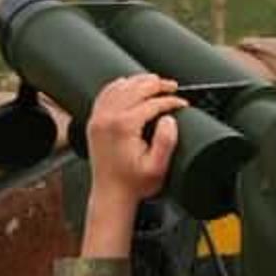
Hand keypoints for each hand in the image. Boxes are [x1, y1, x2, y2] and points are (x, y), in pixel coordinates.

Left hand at [80, 74, 185, 257]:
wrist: (111, 194)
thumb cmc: (133, 184)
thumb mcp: (158, 167)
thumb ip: (166, 141)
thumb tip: (169, 118)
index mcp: (123, 126)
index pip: (151, 102)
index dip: (170, 100)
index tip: (181, 103)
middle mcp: (108, 118)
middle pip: (135, 88)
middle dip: (157, 84)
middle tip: (172, 87)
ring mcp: (99, 118)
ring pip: (120, 87)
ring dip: (139, 81)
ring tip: (156, 82)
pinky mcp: (94, 122)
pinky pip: (105, 94)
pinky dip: (118, 86)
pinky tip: (128, 84)